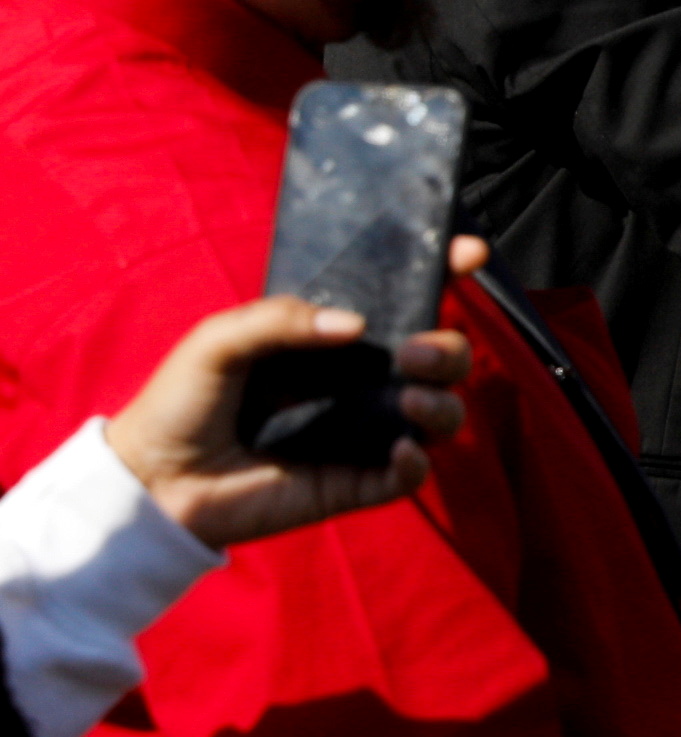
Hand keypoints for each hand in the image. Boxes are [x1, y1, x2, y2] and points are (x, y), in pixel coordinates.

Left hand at [103, 243, 487, 544]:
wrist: (156, 480)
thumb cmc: (182, 402)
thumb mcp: (219, 340)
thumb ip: (282, 318)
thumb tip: (356, 324)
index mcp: (331, 342)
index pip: (400, 302)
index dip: (442, 273)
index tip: (468, 253)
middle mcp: (358, 384)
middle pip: (441, 358)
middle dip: (448, 349)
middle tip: (412, 352)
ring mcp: (362, 433)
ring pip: (442, 413)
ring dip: (442, 403)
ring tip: (408, 400)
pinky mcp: (355, 483)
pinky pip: (411, 476)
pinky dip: (417, 463)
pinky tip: (398, 450)